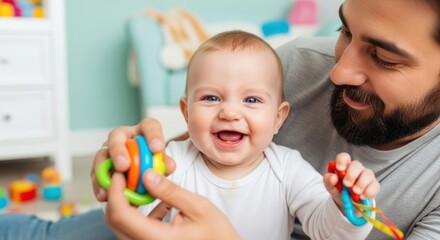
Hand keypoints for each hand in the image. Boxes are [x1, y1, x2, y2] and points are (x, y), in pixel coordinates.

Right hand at [90, 118, 176, 201]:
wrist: (142, 178)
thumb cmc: (153, 165)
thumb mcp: (162, 164)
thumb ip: (165, 164)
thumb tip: (168, 166)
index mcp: (144, 131)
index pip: (149, 126)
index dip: (153, 136)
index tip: (157, 148)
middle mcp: (125, 136)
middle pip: (117, 136)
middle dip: (119, 151)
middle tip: (124, 166)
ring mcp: (110, 150)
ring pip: (102, 154)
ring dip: (105, 169)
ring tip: (112, 183)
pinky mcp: (101, 165)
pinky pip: (96, 173)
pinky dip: (100, 185)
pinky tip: (104, 195)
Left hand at [105, 170, 239, 239]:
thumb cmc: (217, 234)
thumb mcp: (198, 207)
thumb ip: (170, 191)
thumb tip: (146, 175)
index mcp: (157, 238)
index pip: (121, 214)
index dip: (115, 191)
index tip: (120, 173)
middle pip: (114, 221)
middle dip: (116, 195)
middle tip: (127, 175)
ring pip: (121, 225)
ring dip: (127, 204)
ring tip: (144, 186)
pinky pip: (133, 230)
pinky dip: (139, 214)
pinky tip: (160, 203)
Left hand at [323, 152, 379, 209]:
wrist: (349, 205)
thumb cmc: (340, 191)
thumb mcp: (331, 187)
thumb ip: (328, 181)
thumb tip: (333, 176)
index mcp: (344, 166)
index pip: (344, 157)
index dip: (342, 161)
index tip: (339, 169)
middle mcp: (356, 168)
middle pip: (356, 164)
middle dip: (351, 174)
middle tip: (347, 185)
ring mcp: (366, 176)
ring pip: (367, 173)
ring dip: (360, 184)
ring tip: (355, 192)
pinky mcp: (374, 185)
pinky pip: (375, 185)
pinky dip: (368, 192)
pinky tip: (362, 197)